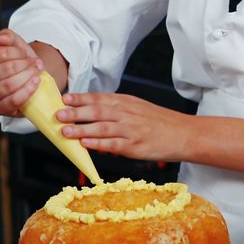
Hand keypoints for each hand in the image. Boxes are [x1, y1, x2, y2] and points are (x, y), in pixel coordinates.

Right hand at [0, 29, 42, 116]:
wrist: (27, 77)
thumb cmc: (18, 60)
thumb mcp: (15, 44)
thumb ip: (9, 36)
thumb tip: (2, 38)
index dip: (16, 52)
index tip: (26, 53)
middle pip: (4, 70)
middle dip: (25, 65)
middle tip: (36, 63)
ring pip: (7, 86)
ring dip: (27, 77)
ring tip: (36, 72)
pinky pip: (12, 101)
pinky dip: (27, 91)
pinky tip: (35, 83)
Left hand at [57, 92, 192, 161]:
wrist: (184, 133)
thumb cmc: (160, 122)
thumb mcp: (139, 108)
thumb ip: (117, 110)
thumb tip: (92, 116)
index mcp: (127, 102)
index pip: (100, 98)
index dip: (81, 98)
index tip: (65, 98)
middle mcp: (127, 113)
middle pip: (97, 111)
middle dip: (76, 112)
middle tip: (58, 113)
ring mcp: (131, 129)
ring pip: (102, 127)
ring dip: (82, 128)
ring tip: (65, 130)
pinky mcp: (135, 145)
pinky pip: (113, 144)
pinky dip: (98, 143)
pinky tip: (86, 144)